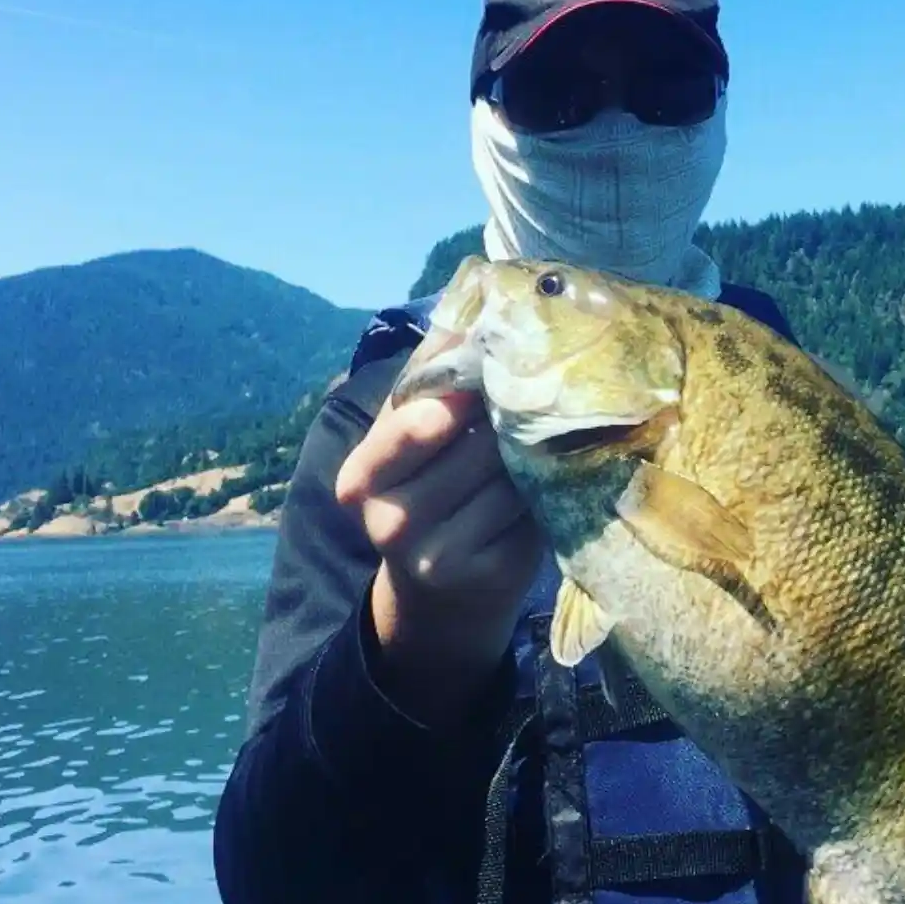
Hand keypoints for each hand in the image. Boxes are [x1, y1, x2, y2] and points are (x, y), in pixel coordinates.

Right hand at [335, 388, 542, 722]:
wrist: (441, 593)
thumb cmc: (426, 491)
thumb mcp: (407, 441)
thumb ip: (429, 384)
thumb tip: (472, 310)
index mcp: (360, 479)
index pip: (414, 424)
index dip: (460, 395)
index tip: (489, 375)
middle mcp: (392, 523)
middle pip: (476, 446)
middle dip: (506, 421)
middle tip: (524, 406)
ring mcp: (441, 556)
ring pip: (511, 475)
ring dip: (530, 454)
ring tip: (529, 446)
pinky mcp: (491, 574)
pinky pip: (534, 508)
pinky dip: (544, 490)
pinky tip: (536, 487)